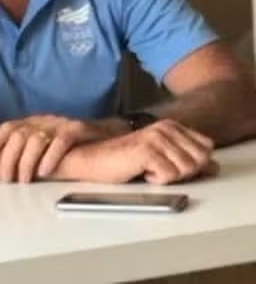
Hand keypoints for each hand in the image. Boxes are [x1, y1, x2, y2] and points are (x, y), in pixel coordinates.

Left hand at [0, 115, 116, 182]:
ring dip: (26, 161)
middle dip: (9, 159)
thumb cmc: (75, 144)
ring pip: (36, 139)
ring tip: (24, 180)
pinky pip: (61, 141)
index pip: (8, 127)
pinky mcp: (78, 129)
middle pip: (19, 135)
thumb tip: (6, 166)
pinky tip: (45, 171)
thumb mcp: (47, 144)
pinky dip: (51, 156)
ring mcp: (61, 123)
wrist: (109, 135)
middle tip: (6, 179)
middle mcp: (45, 120)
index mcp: (34, 122)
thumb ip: (29, 151)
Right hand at [66, 119, 217, 183]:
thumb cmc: (123, 160)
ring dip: (169, 177)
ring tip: (148, 169)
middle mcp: (165, 128)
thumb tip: (214, 167)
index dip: (194, 163)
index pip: (206, 148)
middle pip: (200, 160)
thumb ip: (188, 158)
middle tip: (158, 170)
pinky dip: (156, 180)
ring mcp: (156, 138)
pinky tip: (141, 172)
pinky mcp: (146, 151)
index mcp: (170, 126)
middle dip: (184, 172)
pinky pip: (170, 175)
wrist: (91, 159)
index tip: (170, 165)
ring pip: (187, 169)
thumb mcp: (161, 156)